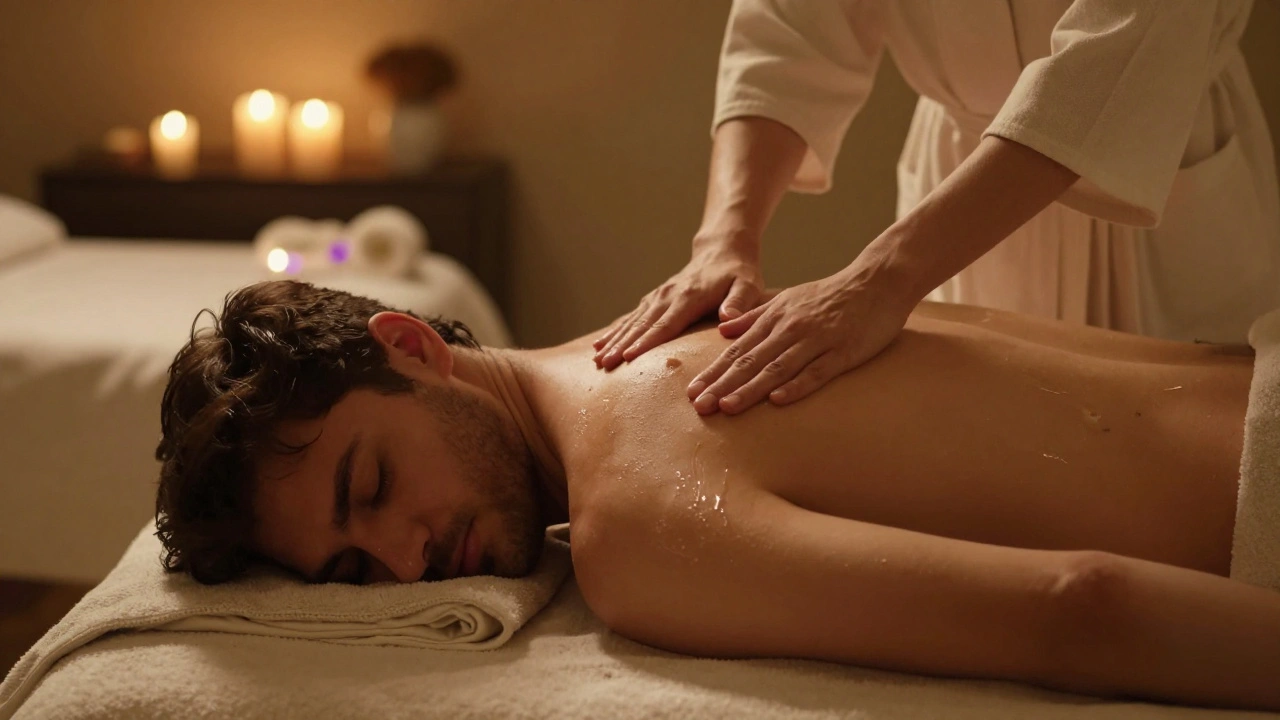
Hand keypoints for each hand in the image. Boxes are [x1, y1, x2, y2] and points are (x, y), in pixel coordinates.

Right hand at [594, 236, 763, 369]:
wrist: (722, 250)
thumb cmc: (739, 273)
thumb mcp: (747, 285)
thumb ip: (739, 302)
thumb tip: (728, 318)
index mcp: (689, 297)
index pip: (665, 324)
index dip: (647, 341)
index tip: (629, 357)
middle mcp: (668, 295)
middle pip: (642, 325)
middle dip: (622, 345)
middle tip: (603, 365)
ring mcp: (658, 296)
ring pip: (632, 321)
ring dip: (614, 340)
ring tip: (596, 359)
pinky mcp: (654, 299)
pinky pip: (631, 317)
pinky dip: (615, 330)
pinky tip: (600, 344)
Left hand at [686, 267, 913, 414]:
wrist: (876, 281)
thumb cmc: (830, 294)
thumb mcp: (787, 299)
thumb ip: (754, 316)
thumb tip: (723, 331)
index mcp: (775, 318)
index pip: (737, 350)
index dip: (714, 372)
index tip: (692, 393)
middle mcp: (790, 329)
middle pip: (750, 361)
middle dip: (722, 385)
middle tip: (699, 406)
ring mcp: (816, 340)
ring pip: (777, 368)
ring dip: (750, 389)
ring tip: (727, 407)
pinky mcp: (843, 351)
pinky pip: (816, 372)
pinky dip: (796, 386)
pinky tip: (777, 401)